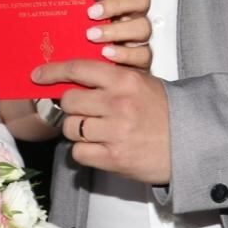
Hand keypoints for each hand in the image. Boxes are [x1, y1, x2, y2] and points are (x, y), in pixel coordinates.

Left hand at [32, 59, 170, 183]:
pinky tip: (98, 146)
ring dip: (76, 129)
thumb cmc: (165, 111)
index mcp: (124, 80)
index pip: (78, 69)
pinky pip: (78, 152)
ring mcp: (114, 132)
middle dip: (69, 106)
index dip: (53, 71)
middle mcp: (117, 104)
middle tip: (81, 110)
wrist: (190, 143)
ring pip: (70, 128)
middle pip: (68, 101)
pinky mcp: (113, 158)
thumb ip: (112, 78)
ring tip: (94, 129)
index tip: (38, 75)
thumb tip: (75, 78)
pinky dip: (83, 150)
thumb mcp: (142, 83)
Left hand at [86, 0, 151, 69]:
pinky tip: (106, 53)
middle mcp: (136, 15)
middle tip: (91, 13)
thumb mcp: (88, 12)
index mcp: (123, 0)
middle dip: (117, 4)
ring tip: (91, 35)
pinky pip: (144, 55)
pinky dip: (125, 54)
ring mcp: (141, 38)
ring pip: (144, 27)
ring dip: (117, 30)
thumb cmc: (91, 34)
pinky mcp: (143, 60)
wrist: (96, 72)